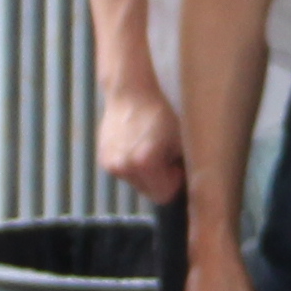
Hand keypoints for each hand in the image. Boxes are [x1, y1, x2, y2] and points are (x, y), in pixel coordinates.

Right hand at [96, 82, 185, 201]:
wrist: (130, 94)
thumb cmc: (159, 114)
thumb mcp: (179, 141)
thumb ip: (183, 166)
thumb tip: (187, 182)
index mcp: (145, 163)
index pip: (164, 196)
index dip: (174, 182)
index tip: (176, 165)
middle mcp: (124, 167)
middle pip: (149, 193)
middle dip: (160, 180)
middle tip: (163, 156)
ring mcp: (110, 164)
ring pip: (136, 183)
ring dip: (145, 173)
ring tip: (149, 148)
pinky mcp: (103, 158)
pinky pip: (124, 173)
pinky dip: (132, 165)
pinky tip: (136, 145)